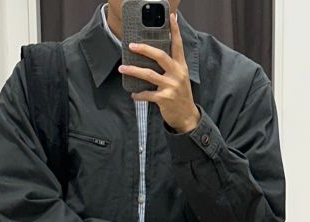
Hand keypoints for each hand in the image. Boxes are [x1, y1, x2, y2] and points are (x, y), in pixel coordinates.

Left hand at [118, 11, 200, 132]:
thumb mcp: (180, 78)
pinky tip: (133, 94)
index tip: (170, 17)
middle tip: (131, 46)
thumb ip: (171, 66)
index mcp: (181, 66)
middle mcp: (177, 74)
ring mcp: (171, 86)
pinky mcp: (164, 99)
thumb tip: (154, 55)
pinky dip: (138, 94)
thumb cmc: (181, 95)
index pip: (178, 45)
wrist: (187, 117)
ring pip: (149, 74)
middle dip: (144, 49)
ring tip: (122, 69)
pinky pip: (147, 94)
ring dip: (133, 71)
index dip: (174, 30)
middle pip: (160, 56)